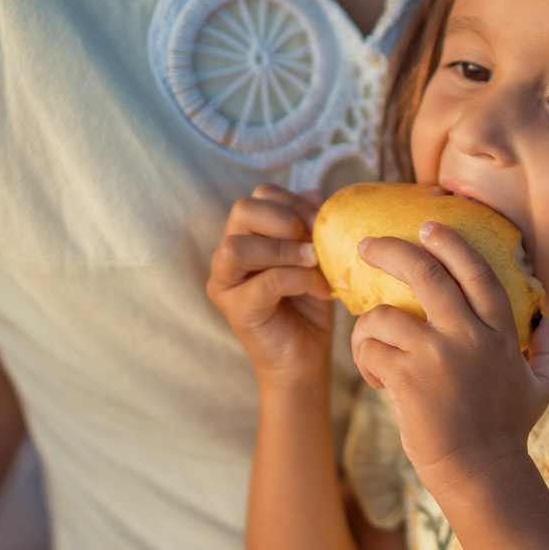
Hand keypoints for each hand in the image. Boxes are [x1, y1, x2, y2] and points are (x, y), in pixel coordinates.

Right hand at [209, 185, 334, 387]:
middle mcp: (227, 254)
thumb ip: (310, 224)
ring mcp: (225, 283)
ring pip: (237, 247)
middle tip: (313, 238)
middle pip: (242, 211)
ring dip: (284, 248)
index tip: (323, 219)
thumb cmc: (309, 301)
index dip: (294, 200)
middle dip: (284, 218)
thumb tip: (316, 195)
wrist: (306, 354)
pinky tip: (321, 288)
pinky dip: (299, 279)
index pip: (259, 195)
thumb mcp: (315, 255)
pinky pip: (264, 282)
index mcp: (247, 234)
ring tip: (314, 260)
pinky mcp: (236, 310)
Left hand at [350, 221, 548, 497]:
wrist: (481, 473)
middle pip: (425, 273)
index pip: (475, 271)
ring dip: (367, 328)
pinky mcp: (408, 379)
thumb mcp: (545, 385)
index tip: (428, 226)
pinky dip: (365, 359)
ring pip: (384, 314)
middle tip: (367, 246)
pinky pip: (370, 347)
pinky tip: (378, 381)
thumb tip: (546, 320)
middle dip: (390, 250)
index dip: (450, 243)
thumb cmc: (507, 429)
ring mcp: (437, 356)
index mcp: (501, 332)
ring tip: (372, 349)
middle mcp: (470, 337)